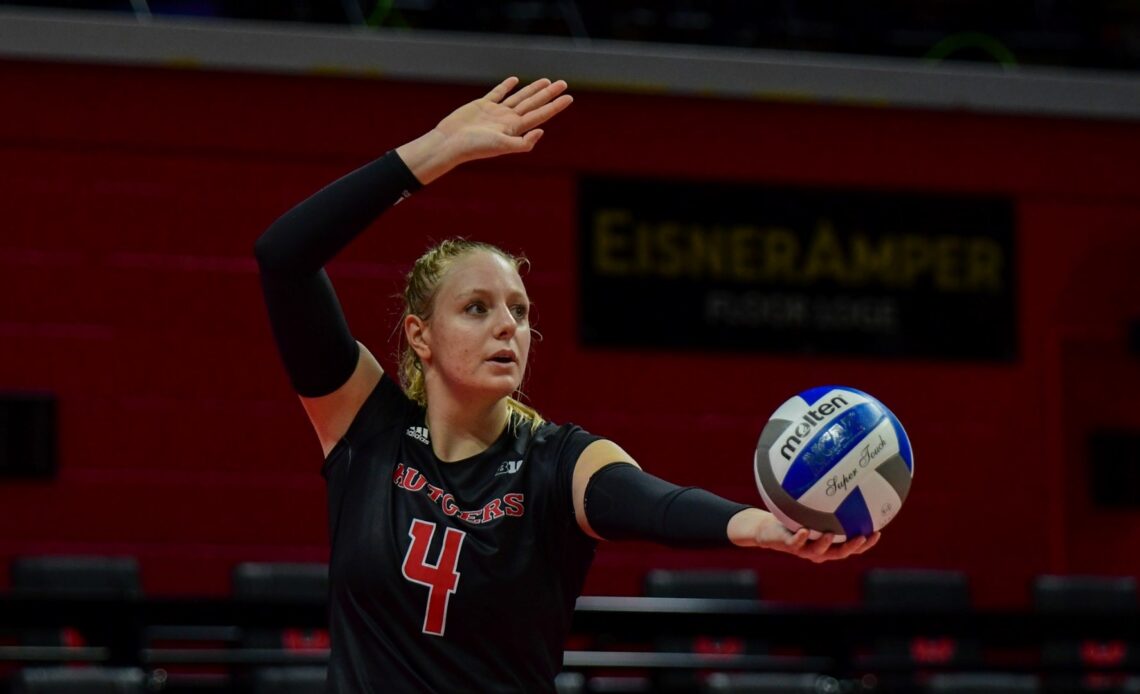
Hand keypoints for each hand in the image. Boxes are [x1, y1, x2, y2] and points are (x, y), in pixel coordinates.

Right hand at [396, 77, 572, 183]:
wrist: (450, 143)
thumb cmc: (474, 147)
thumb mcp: (502, 146)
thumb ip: (523, 142)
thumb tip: (541, 131)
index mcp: (515, 129)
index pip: (540, 115)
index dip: (555, 106)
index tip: (569, 97)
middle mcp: (508, 120)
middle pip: (533, 104)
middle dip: (549, 94)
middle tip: (563, 83)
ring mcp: (496, 112)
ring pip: (519, 97)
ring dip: (533, 90)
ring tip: (547, 81)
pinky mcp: (482, 105)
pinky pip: (498, 93)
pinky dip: (507, 86)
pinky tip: (515, 80)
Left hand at [727, 508, 879, 563]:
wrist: (768, 528)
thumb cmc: (794, 517)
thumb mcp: (812, 506)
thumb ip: (828, 499)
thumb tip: (844, 475)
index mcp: (829, 544)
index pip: (852, 547)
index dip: (866, 544)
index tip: (878, 532)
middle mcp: (819, 550)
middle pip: (840, 553)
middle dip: (852, 547)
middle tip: (862, 536)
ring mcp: (803, 549)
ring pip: (818, 551)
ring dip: (826, 544)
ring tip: (832, 534)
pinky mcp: (787, 545)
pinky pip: (794, 543)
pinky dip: (800, 538)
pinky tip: (805, 530)